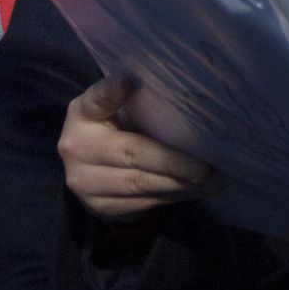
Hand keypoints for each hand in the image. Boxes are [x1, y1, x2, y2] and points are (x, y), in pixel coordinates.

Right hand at [59, 73, 221, 220]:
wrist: (90, 167)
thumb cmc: (117, 126)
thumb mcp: (120, 105)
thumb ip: (141, 98)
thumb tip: (183, 89)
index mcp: (83, 113)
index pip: (96, 100)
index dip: (112, 92)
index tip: (130, 82)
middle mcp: (76, 148)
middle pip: (132, 154)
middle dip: (175, 163)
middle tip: (207, 168)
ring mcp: (85, 182)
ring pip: (140, 185)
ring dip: (181, 184)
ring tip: (212, 181)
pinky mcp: (100, 207)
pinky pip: (143, 202)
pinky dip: (173, 196)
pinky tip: (195, 190)